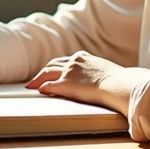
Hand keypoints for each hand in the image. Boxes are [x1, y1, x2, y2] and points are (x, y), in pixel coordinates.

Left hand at [26, 51, 146, 114]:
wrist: (118, 84)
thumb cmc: (118, 81)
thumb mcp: (105, 71)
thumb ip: (97, 72)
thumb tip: (102, 80)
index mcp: (83, 57)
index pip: (64, 60)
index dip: (55, 67)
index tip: (50, 71)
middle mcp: (73, 61)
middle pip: (52, 64)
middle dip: (43, 72)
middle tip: (35, 79)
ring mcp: (68, 72)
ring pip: (47, 73)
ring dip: (37, 80)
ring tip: (31, 86)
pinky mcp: (66, 84)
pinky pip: (49, 86)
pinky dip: (43, 88)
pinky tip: (39, 92)